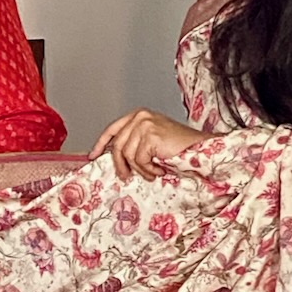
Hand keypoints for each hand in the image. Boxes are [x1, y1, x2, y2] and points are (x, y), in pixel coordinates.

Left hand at [89, 109, 205, 180]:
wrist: (199, 148)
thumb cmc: (178, 148)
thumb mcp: (150, 141)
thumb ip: (133, 143)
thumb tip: (114, 158)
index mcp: (138, 115)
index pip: (112, 129)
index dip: (101, 144)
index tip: (93, 156)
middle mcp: (140, 116)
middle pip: (117, 146)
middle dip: (120, 165)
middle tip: (126, 176)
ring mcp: (145, 124)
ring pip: (128, 155)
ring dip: (140, 169)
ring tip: (153, 171)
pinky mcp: (150, 135)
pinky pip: (139, 161)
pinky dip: (148, 170)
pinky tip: (160, 169)